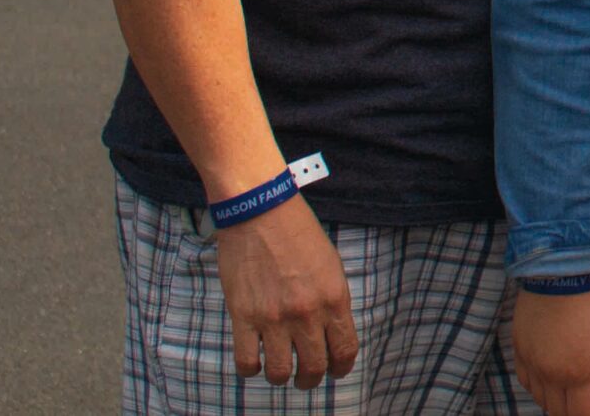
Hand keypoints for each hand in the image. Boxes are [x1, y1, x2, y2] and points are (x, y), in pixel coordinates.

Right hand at [212, 200, 356, 387]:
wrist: (261, 211)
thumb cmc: (297, 232)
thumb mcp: (330, 264)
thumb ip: (332, 300)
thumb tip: (330, 331)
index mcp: (334, 298)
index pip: (345, 349)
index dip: (341, 368)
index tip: (335, 372)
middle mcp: (307, 312)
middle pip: (314, 367)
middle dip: (311, 379)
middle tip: (305, 377)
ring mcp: (274, 317)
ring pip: (281, 373)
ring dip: (282, 378)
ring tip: (280, 371)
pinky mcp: (244, 316)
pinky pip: (247, 362)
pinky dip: (251, 369)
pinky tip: (255, 360)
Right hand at [512, 283, 589, 415]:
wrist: (562, 272)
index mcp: (580, 374)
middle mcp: (552, 375)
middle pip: (559, 411)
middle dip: (572, 413)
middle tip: (582, 406)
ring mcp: (533, 363)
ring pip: (540, 399)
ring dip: (554, 401)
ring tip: (567, 393)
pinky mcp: (519, 349)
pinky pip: (525, 380)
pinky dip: (537, 386)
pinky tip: (547, 378)